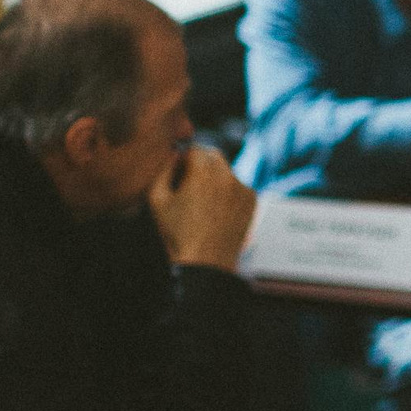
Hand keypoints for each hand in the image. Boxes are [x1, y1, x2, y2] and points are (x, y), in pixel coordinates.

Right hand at [148, 145, 256, 270]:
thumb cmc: (177, 233)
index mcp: (204, 170)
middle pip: (212, 156)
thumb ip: (163, 169)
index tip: (176, 174)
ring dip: (214, 178)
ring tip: (201, 203)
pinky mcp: (252, 200)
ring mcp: (243, 186)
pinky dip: (227, 191)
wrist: (206, 262)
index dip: (182, 159)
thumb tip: (174, 153)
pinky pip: (237, 186)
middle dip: (200, 164)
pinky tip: (216, 211)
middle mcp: (228, 174)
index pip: (193, 148)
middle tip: (189, 185)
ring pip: (226, 171)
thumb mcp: (157, 199)